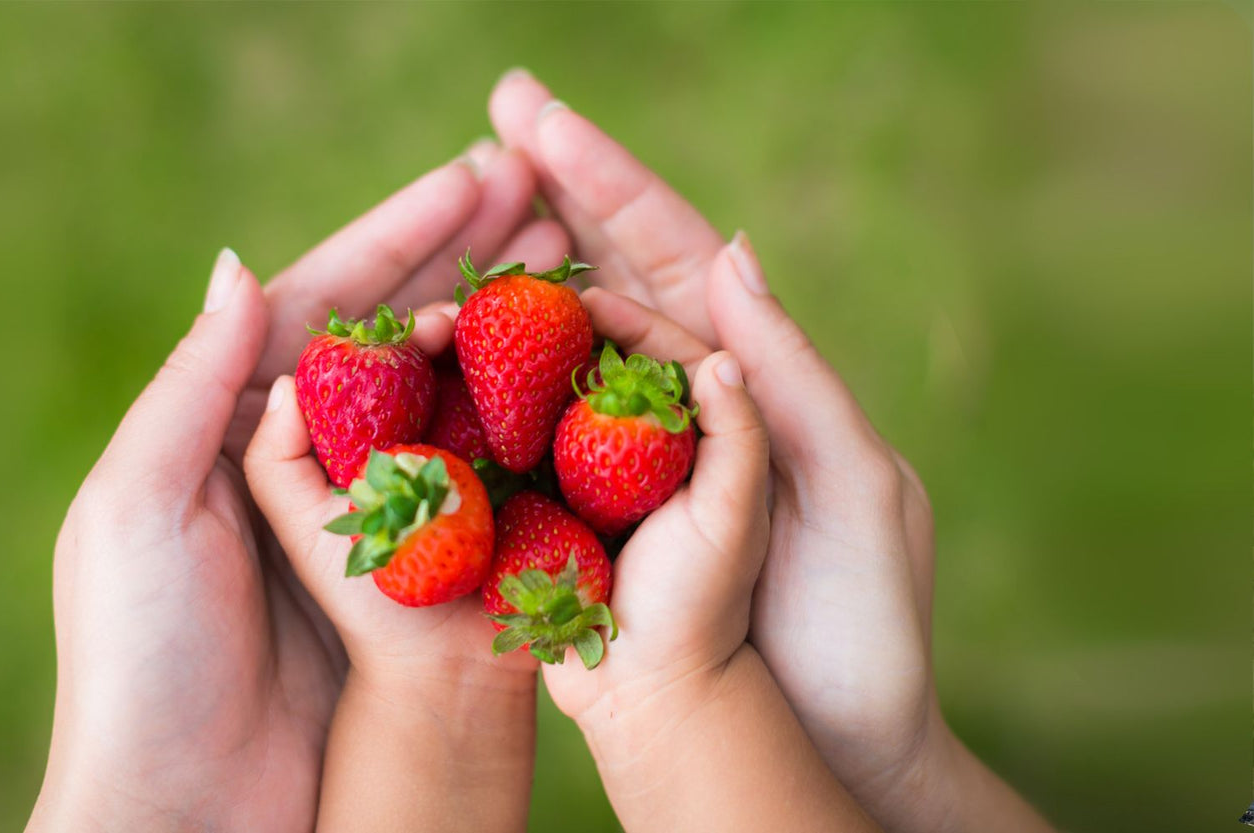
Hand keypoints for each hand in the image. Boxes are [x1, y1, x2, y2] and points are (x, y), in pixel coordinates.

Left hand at [29, 146, 564, 831]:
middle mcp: (305, 455)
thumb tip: (240, 268)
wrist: (193, 806)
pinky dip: (519, 419)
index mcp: (230, 423)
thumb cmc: (142, 658)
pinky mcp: (413, 572)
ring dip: (506, 321)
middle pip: (397, 330)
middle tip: (546, 193)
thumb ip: (192, 387)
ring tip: (574, 257)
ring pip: (445, 391)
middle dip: (469, 257)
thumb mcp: (137, 505)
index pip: (326, 301)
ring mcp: (369, 511)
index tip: (478, 174)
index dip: (403, 234)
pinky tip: (570, 372)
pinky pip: (470, 479)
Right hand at [489, 71, 1051, 831]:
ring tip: (442, 214)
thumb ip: (792, 377)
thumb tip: (733, 251)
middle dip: (550, 189)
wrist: (809, 742)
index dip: (603, 175)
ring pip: (554, 340)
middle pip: (607, 271)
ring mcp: (619, 452)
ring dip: (503, 274)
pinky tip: (433, 341)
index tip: (531, 111)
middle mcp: (678, 398)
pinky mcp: (576, 512)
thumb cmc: (856, 624)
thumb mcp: (852, 488)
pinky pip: (522, 431)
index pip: (671, 251)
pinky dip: (478, 380)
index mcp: (751, 375)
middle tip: (491, 112)